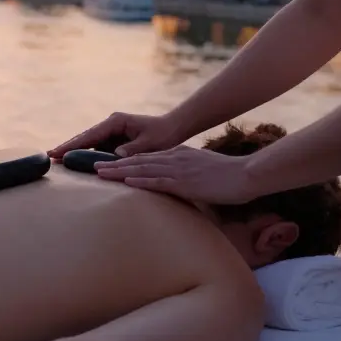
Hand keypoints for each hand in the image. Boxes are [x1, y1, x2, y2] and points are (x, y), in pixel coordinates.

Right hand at [48, 112, 183, 159]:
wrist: (173, 129)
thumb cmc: (163, 134)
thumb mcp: (151, 143)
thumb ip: (134, 149)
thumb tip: (116, 155)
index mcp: (116, 121)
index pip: (90, 135)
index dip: (73, 144)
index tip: (58, 151)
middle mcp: (110, 125)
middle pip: (84, 137)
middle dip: (67, 146)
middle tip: (48, 155)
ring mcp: (110, 132)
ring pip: (88, 143)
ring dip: (74, 151)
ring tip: (56, 159)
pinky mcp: (113, 140)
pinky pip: (96, 148)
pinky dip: (86, 155)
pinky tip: (74, 162)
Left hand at [94, 145, 258, 204]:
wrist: (248, 174)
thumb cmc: (229, 177)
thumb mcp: (203, 171)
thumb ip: (186, 176)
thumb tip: (177, 185)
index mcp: (178, 155)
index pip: (145, 158)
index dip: (125, 161)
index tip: (108, 164)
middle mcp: (174, 158)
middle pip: (138, 161)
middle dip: (114, 164)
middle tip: (93, 166)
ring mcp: (179, 169)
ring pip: (143, 169)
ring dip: (119, 171)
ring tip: (99, 173)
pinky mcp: (186, 182)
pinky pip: (159, 181)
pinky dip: (141, 181)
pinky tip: (126, 182)